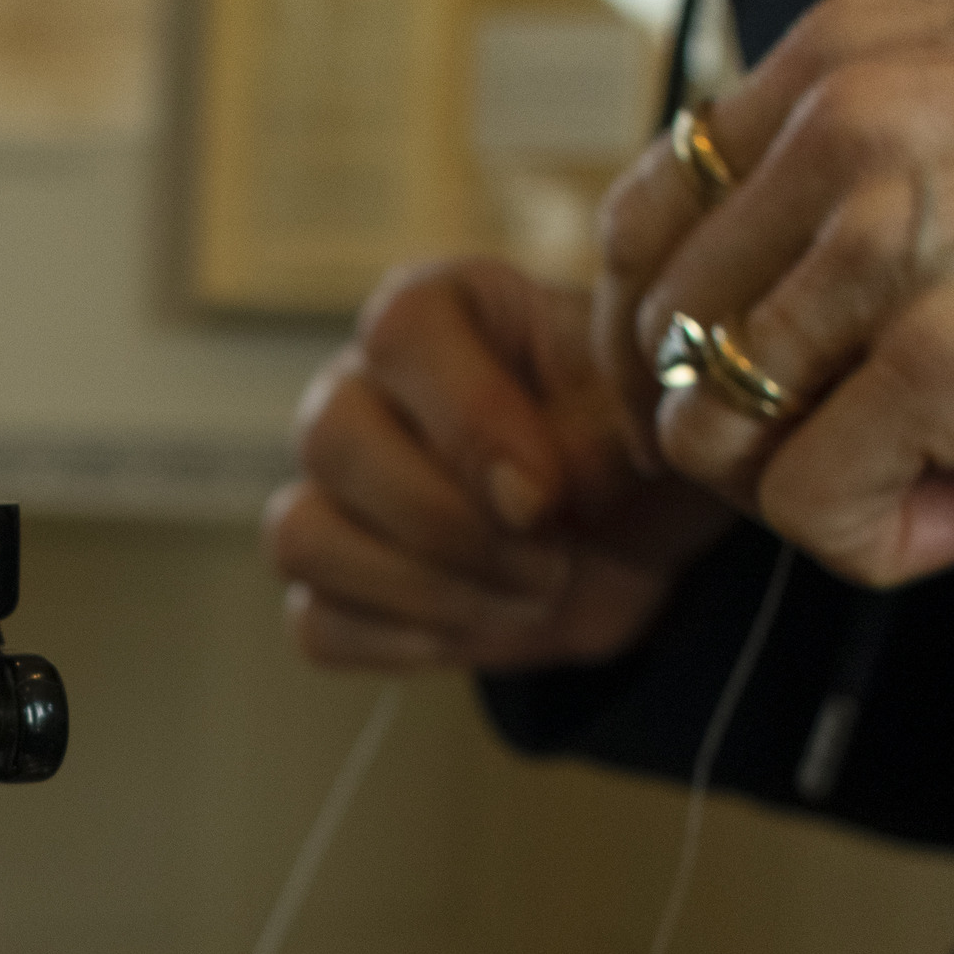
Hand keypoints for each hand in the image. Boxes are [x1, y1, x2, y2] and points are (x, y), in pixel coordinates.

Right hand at [265, 258, 733, 673]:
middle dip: (448, 525)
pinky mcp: (331, 582)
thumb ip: (600, 425)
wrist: (639, 537)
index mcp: (443, 310)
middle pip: (332, 438)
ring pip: (302, 535)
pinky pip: (316, 623)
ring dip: (425, 590)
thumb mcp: (650, 417)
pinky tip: (484, 625)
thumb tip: (523, 491)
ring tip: (530, 595)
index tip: (545, 494)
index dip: (468, 419)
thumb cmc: (640, 447)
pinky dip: (403, 643)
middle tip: (550, 561)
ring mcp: (333, 488)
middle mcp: (364, 385)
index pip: (400, 329)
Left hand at [596, 0, 953, 586]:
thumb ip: (825, 168)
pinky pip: (812, 499)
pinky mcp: (950, 350)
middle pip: (668, 344)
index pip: (641, 224)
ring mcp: (892, 236)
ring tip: (918, 473)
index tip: (722, 396)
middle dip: (734, 434)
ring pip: (719, 433)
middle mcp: (848, 126)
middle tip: (839, 453)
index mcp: (835, 56)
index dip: (655, 340)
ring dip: (809, 492)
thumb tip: (695, 314)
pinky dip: (874, 541)